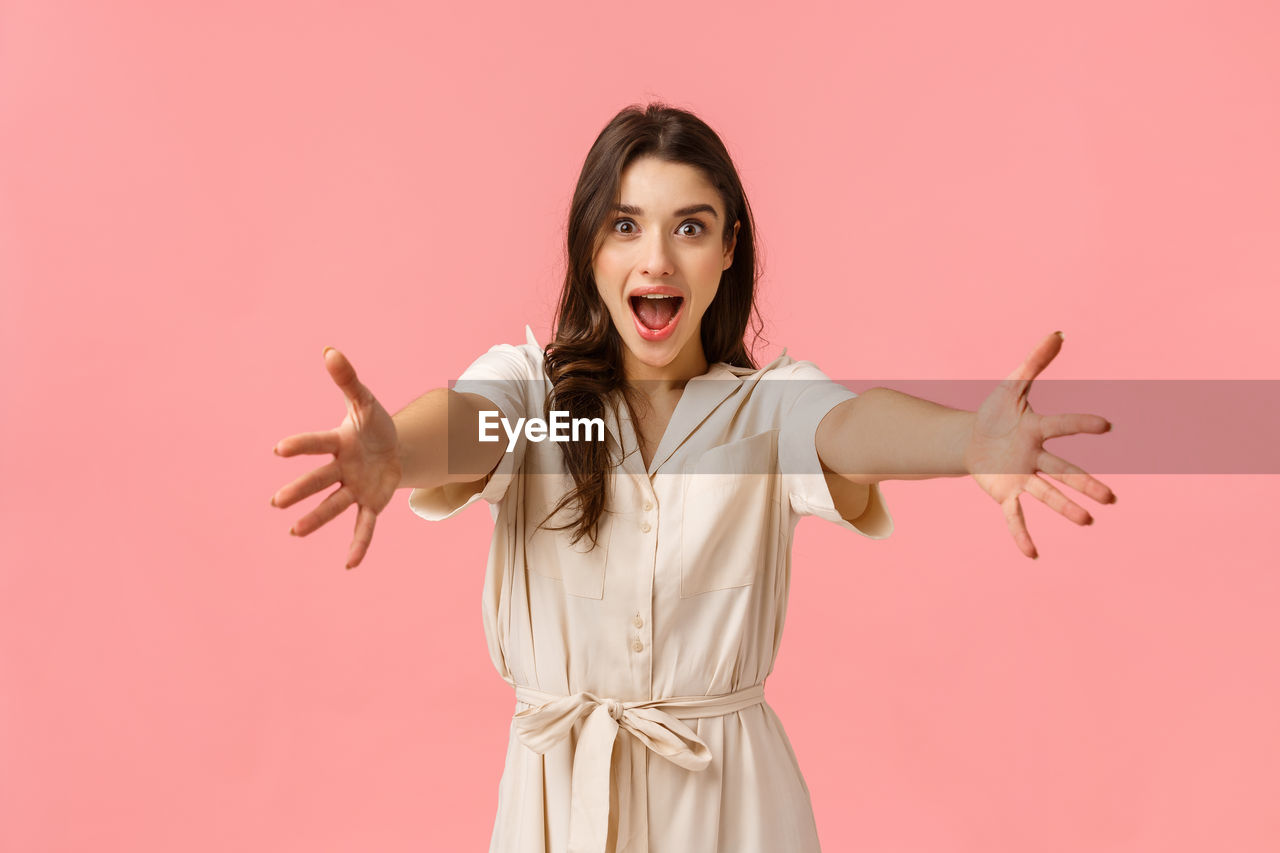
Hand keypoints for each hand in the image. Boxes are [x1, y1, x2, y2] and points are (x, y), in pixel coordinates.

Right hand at [271, 348, 401, 568]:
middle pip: (319, 480)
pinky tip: (350, 565)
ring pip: (334, 506)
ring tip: (294, 532)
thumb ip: (348, 380)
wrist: (394, 447)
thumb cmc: (373, 424)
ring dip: (316, 518)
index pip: (318, 443)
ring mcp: (354, 488)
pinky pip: (364, 526)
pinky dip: (358, 544)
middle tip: (278, 502)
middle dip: (300, 491)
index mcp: (338, 442)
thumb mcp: (366, 402)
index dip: (301, 446)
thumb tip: (330, 351)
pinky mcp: (371, 504)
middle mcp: (341, 468)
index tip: (279, 450)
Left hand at [964, 331, 1115, 558]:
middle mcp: (1035, 457)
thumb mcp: (1011, 386)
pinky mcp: (1005, 494)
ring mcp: (1021, 478)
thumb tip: (1058, 332)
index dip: (1081, 424)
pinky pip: (1015, 517)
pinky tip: (1031, 555)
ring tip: (1087, 522)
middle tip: (1111, 498)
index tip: (1105, 426)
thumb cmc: (997, 412)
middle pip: (1063, 471)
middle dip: (1086, 484)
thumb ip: (1034, 361)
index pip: (1061, 425)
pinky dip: (1021, 535)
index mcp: (1037, 430)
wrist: (973, 439)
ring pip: (1046, 495)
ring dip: (1065, 509)